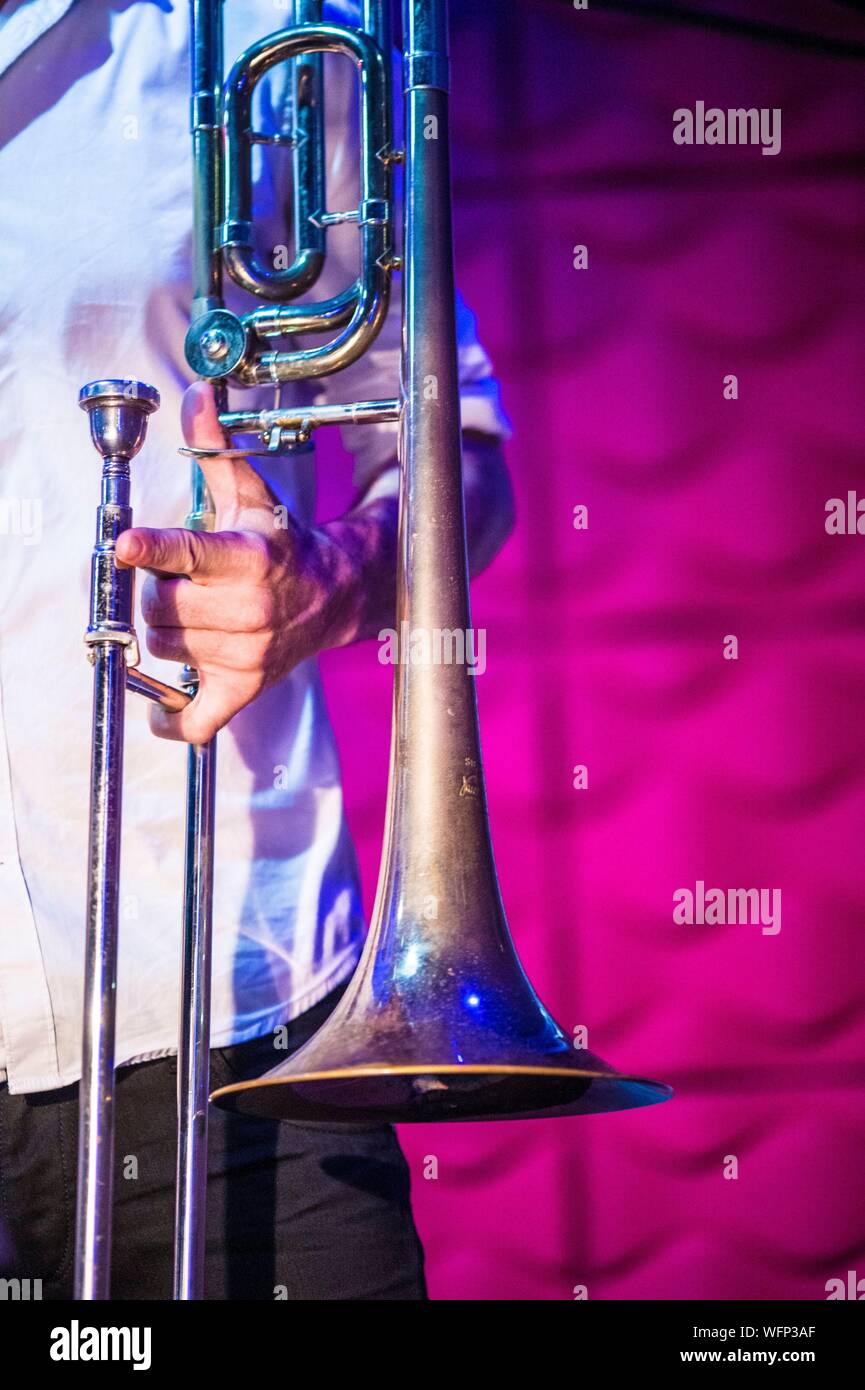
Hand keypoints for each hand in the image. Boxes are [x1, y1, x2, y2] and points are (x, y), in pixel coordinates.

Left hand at [114, 383, 352, 743]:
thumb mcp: (248, 495)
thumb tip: (196, 393)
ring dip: (166, 630)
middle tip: (183, 582)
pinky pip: (197, 718)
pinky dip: (173, 720)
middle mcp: (249, 609)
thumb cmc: (281, 544)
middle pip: (160, 608)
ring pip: (165, 648)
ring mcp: (247, 653)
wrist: (335, 596)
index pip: (191, 553)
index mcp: (247, 557)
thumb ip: (214, 448)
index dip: (153, 550)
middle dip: (159, 592)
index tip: (125, 546)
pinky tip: (161, 711)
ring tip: (194, 611)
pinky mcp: (245, 687)